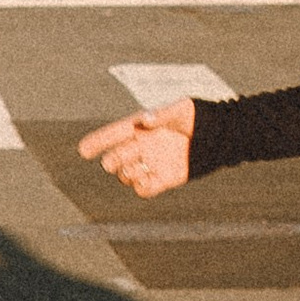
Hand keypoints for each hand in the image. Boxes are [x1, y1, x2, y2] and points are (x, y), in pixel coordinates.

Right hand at [78, 100, 195, 196]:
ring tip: (140, 166)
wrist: (216, 136)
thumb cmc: (196, 117)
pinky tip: (148, 179)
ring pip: (126, 176)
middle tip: (113, 160)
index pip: (112, 135)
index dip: (97, 142)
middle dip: (111, 161)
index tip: (83, 150)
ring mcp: (150, 164)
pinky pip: (143, 190)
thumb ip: (163, 114)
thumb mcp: (181, 110)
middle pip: (114, 159)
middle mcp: (140, 147)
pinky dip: (141, 187)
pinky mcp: (162, 180)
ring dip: (128, 173)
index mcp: (139, 128)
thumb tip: (147, 119)